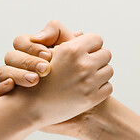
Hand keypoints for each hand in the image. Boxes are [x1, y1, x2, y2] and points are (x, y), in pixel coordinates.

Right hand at [0, 20, 112, 136]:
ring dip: (100, 73)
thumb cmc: (39, 77)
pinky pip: (108, 87)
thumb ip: (64, 40)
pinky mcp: (92, 98)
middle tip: (86, 65)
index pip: (97, 39)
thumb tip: (81, 34)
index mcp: (72, 50)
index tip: (84, 52)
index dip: (91, 45)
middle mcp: (82, 65)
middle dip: (97, 58)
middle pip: (106, 54)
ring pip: (109, 70)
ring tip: (86, 78)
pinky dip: (100, 88)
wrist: (31, 105)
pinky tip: (87, 89)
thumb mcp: (48, 52)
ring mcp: (89, 83)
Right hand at [0, 20, 81, 97]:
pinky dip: (2, 88)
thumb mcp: (71, 58)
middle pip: (10, 55)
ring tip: (34, 81)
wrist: (66, 106)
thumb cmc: (69, 78)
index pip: (21, 42)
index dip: (33, 47)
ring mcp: (11, 81)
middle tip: (45, 69)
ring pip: (3, 72)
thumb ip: (71, 44)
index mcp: (29, 53)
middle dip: (28, 61)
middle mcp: (18, 65)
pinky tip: (12, 87)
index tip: (49, 55)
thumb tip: (80, 34)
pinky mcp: (8, 98)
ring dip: (18, 74)